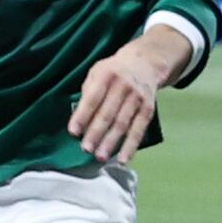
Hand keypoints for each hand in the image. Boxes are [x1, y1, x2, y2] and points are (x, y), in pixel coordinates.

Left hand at [65, 26, 186, 168]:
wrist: (145, 63)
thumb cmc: (114, 71)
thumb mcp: (97, 72)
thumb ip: (88, 92)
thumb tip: (81, 120)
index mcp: (106, 75)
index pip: (92, 98)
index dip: (82, 116)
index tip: (73, 132)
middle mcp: (123, 86)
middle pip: (108, 113)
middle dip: (96, 133)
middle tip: (86, 149)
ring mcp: (137, 98)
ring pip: (123, 124)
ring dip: (111, 142)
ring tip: (100, 157)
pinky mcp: (148, 109)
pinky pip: (139, 130)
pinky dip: (131, 146)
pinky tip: (122, 158)